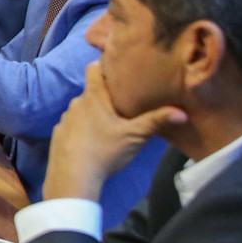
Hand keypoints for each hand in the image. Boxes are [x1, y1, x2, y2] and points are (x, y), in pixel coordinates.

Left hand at [44, 62, 187, 202]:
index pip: (93, 68)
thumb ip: (157, 121)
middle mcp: (76, 103)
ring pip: (82, 109)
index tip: (119, 70)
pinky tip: (92, 141)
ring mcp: (65, 119)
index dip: (104, 65)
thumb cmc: (105, 150)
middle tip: (125, 102)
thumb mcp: (135, 136)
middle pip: (92, 91)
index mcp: (93, 97)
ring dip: (94, 113)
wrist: (72, 176)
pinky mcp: (58, 134)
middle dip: (106, 95)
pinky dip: (82, 129)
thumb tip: (182, 112)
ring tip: (109, 123)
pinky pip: (73, 125)